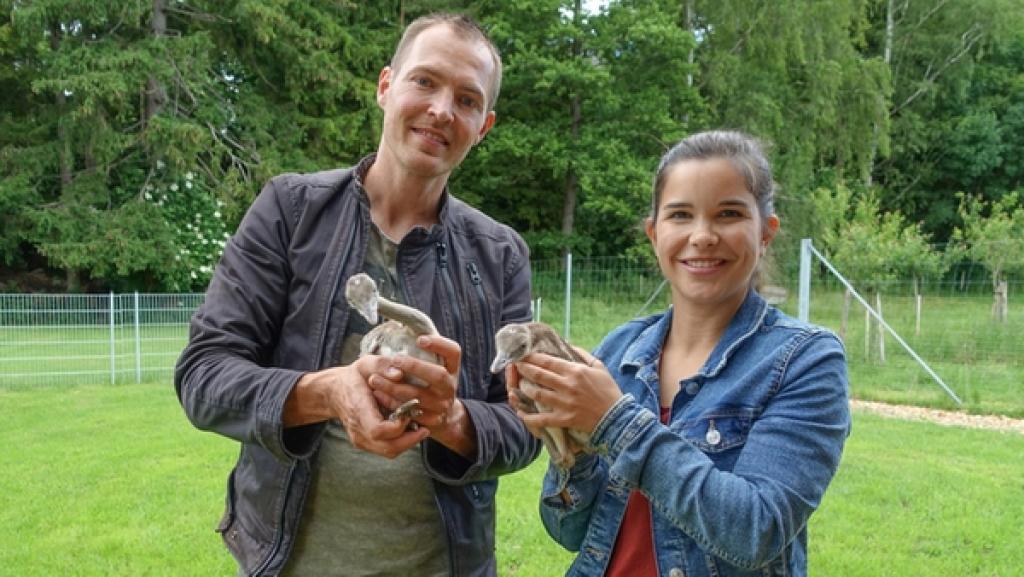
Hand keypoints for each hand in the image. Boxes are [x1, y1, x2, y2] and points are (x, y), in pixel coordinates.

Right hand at [284, 359, 428, 458]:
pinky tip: (409, 430)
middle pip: (387, 447)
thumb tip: (399, 374)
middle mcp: (357, 428)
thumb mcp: (366, 363)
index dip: (398, 426)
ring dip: (408, 443)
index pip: (378, 430)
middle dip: (410, 440)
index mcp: (358, 409)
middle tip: (425, 428)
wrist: (334, 392)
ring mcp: (360, 438)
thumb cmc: (354, 377)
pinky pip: (385, 449)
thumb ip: (382, 365)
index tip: (409, 413)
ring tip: (421, 429)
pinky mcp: (364, 443)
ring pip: (388, 451)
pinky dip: (401, 443)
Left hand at [367, 335, 476, 457]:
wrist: (442, 416)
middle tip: (394, 359)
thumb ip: (421, 350)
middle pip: (438, 375)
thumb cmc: (427, 383)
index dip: (439, 344)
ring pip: (418, 396)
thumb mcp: (432, 365)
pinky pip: (410, 412)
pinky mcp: (431, 421)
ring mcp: (442, 405)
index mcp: (452, 368)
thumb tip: (402, 323)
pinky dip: (391, 403)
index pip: (453, 352)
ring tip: (374, 379)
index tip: (420, 339)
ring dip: (394, 387)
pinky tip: (378, 395)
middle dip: (414, 367)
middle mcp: (450, 386)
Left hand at [510, 349, 621, 435]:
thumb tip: (568, 344)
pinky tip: (521, 413)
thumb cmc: (608, 391)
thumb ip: (583, 354)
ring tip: (516, 384)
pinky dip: (529, 417)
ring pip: (537, 394)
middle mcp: (567, 386)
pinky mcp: (564, 419)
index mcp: (575, 371)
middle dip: (524, 368)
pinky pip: (542, 418)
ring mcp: (564, 403)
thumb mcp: (599, 367)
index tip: (523, 354)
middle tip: (515, 365)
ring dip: (524, 388)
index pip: (548, 361)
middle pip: (539, 375)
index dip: (533, 357)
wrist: (617, 417)